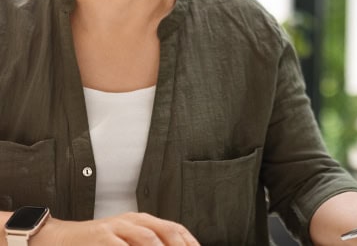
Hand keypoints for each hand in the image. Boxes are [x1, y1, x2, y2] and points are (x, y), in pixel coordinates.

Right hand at [41, 212, 198, 245]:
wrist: (58, 238)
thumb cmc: (96, 243)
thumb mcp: (125, 240)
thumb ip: (147, 243)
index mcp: (142, 220)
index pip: (174, 229)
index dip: (189, 241)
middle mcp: (132, 221)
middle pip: (165, 232)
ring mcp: (116, 228)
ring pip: (147, 238)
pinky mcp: (100, 237)